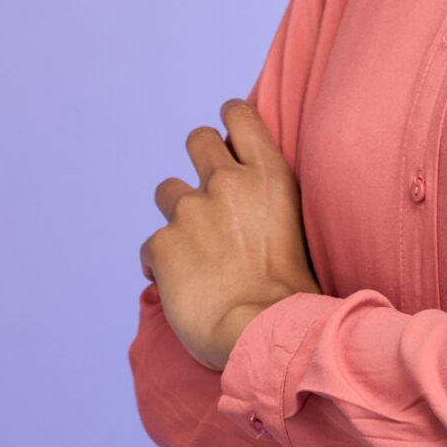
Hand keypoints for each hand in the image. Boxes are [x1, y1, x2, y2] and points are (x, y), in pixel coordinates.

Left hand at [140, 97, 324, 370]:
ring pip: (167, 190)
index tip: (226, 137)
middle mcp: (228, 182)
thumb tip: (250, 204)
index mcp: (269, 176)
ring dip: (176, 214)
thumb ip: (268, 202)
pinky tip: (177, 285)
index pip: (239, 114)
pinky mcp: (163, 244)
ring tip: (193, 250)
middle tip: (207, 194)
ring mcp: (192, 210)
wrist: (262, 332)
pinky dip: (160, 262)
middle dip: (198, 159)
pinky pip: (151, 246)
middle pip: (198, 139)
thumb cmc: (291, 294)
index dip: (228, 118)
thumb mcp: (295, 228)